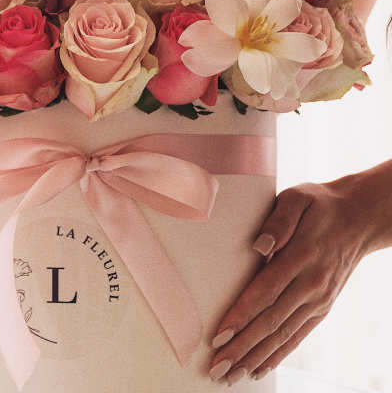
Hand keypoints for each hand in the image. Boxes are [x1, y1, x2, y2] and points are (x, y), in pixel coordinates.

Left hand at [207, 180, 372, 384]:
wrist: (358, 216)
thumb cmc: (317, 203)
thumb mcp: (297, 198)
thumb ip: (279, 220)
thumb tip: (259, 246)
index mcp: (301, 256)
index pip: (265, 291)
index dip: (241, 315)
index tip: (218, 336)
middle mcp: (311, 284)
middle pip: (271, 321)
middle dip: (241, 348)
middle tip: (215, 368)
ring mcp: (319, 299)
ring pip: (283, 335)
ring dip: (255, 357)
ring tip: (230, 376)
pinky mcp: (323, 306)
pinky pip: (299, 336)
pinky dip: (279, 355)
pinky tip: (259, 369)